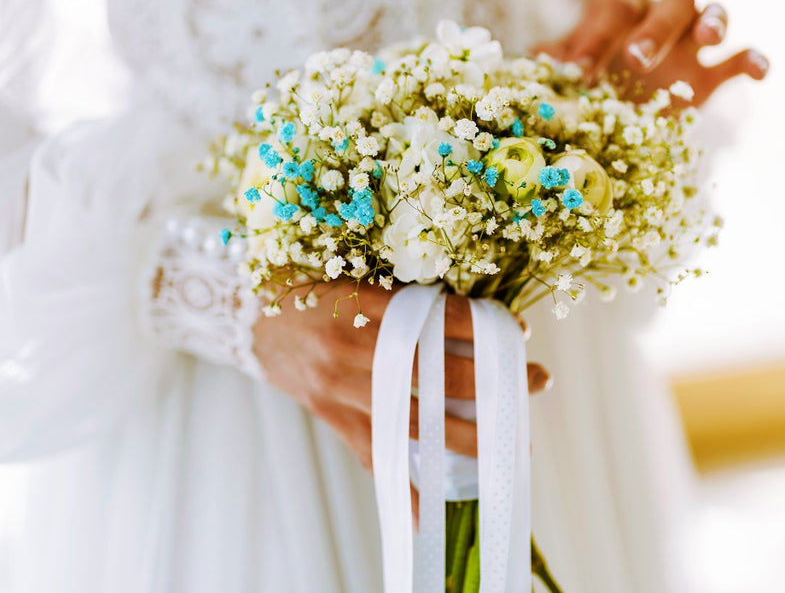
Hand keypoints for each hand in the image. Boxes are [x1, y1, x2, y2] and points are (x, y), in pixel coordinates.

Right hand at [252, 282, 550, 470]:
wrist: (248, 315)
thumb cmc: (307, 285)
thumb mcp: (353, 274)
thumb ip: (402, 296)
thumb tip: (467, 314)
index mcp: (360, 306)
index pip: (433, 318)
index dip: (479, 326)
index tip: (516, 332)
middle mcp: (351, 351)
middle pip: (433, 374)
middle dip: (490, 381)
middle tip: (536, 380)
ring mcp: (339, 390)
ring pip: (412, 420)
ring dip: (465, 434)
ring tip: (508, 443)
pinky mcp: (330, 416)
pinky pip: (371, 454)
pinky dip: (402, 483)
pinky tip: (430, 509)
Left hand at [534, 0, 767, 106]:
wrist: (609, 113)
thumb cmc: (584, 82)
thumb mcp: (564, 75)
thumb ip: (552, 67)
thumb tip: (534, 65)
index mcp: (616, 9)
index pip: (612, 8)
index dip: (595, 36)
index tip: (577, 71)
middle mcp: (655, 15)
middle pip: (666, 3)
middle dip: (653, 29)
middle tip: (636, 61)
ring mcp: (687, 41)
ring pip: (707, 11)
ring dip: (712, 20)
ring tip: (708, 37)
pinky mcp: (709, 73)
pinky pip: (739, 56)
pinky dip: (752, 59)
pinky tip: (760, 73)